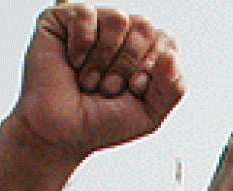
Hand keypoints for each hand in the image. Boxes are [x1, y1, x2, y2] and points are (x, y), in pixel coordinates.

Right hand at [9, 6, 183, 166]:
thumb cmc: (100, 124)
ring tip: (89, 80)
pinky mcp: (65, 20)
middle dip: (127, 65)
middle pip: (144, 26)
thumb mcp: (149, 114)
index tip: (134, 89)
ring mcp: (95, 26)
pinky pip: (86, 15)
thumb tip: (171, 56)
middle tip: (107, 88)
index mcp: (144, 54)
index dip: (151, 66)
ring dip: (103, 59)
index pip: (165, 41)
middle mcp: (121, 37)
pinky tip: (73, 63)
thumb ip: (173, 87)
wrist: (59, 133)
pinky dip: (81, 45)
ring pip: (118, 18)